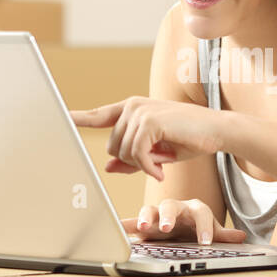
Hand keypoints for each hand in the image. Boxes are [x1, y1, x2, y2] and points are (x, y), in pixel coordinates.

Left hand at [70, 96, 224, 180]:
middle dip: (132, 161)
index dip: (77, 118)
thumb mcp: (157, 153)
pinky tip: (162, 170)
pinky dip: (148, 168)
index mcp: (132, 109)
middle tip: (155, 163)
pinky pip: (136, 155)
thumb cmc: (190, 139)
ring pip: (123, 152)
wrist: (218, 131)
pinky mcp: (149, 121)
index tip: (59, 117)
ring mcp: (139, 112)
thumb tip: (108, 166)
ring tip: (162, 163)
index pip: (98, 115)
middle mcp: (132, 106)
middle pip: (112, 147)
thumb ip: (132, 159)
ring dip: (142, 165)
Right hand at [124, 198, 248, 245]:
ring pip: (151, 209)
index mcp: (194, 209)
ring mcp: (158, 213)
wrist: (179, 225)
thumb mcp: (211, 230)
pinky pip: (131, 221)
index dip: (203, 226)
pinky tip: (114, 228)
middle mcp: (176, 207)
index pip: (201, 213)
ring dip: (145, 217)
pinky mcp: (144, 222)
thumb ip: (222, 234)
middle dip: (168, 216)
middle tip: (166, 227)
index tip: (204, 241)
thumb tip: (241, 236)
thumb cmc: (194, 226)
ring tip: (141, 226)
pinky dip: (124, 225)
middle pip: (172, 206)